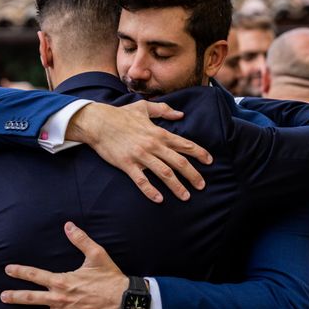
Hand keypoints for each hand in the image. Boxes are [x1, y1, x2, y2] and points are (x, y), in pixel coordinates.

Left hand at [1, 222, 128, 308]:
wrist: (124, 300)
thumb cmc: (110, 277)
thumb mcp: (96, 254)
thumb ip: (80, 240)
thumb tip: (68, 225)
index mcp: (63, 281)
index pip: (36, 275)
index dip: (20, 271)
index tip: (8, 270)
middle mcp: (60, 298)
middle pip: (32, 298)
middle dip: (16, 297)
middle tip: (3, 297)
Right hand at [66, 101, 211, 202]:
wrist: (98, 122)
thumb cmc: (120, 115)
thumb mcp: (144, 108)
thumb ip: (163, 110)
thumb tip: (180, 114)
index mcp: (159, 133)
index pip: (185, 144)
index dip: (199, 153)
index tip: (210, 161)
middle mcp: (153, 145)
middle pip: (179, 162)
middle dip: (193, 174)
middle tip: (202, 186)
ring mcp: (140, 156)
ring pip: (164, 173)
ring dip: (177, 186)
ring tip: (186, 196)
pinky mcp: (127, 164)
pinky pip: (141, 180)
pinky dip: (151, 190)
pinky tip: (159, 199)